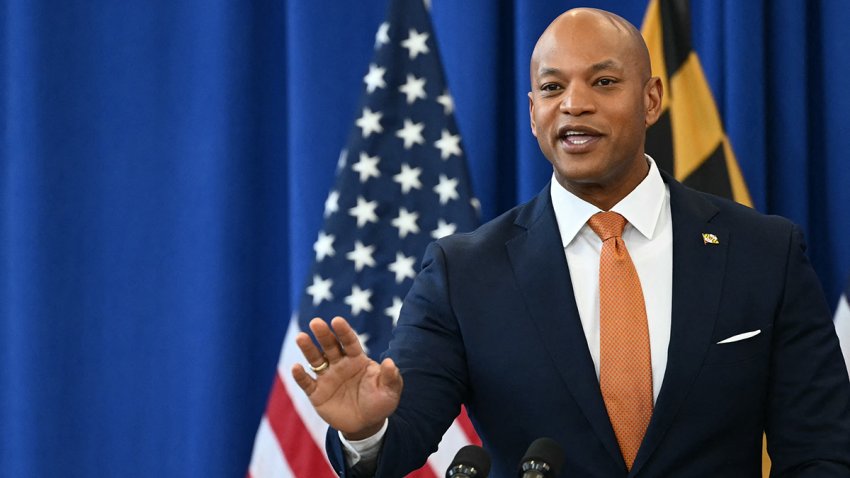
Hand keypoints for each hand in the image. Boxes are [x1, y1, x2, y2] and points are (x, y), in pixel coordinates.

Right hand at [292, 316, 402, 439]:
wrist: (365, 425)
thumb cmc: (379, 403)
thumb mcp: (390, 392)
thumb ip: (391, 377)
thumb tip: (390, 362)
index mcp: (357, 360)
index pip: (349, 342)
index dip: (343, 332)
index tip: (337, 320)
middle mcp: (340, 364)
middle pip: (330, 346)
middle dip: (323, 334)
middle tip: (316, 322)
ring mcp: (327, 378)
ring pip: (315, 360)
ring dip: (308, 348)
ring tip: (300, 337)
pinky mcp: (317, 393)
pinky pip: (307, 382)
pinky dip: (300, 375)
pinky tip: (296, 367)